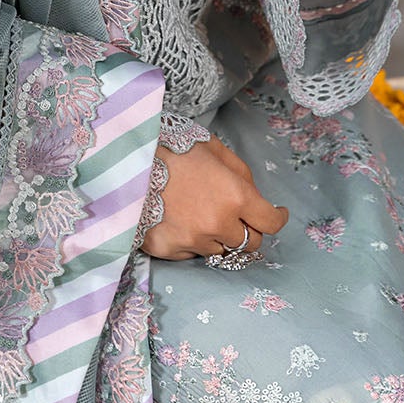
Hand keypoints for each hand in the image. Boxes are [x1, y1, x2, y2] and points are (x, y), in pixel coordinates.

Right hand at [140, 134, 288, 260]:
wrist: (125, 161)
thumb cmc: (173, 148)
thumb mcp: (215, 149)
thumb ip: (241, 174)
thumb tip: (255, 196)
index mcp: (235, 197)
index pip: (271, 223)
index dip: (277, 218)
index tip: (277, 214)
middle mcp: (218, 224)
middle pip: (250, 243)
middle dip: (248, 230)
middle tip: (236, 216)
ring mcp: (193, 241)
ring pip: (221, 250)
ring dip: (219, 236)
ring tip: (199, 213)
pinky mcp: (169, 250)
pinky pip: (193, 254)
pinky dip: (193, 241)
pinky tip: (179, 220)